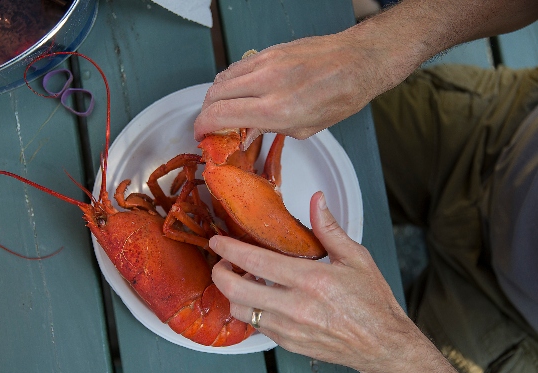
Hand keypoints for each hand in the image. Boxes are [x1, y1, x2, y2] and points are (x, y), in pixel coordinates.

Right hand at [194, 28, 399, 146]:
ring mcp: (266, 63)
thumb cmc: (339, 98)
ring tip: (223, 108)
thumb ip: (268, 129)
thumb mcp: (304, 129)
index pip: (220, 115)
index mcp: (276, 110)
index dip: (202, 126)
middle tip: (210, 124)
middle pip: (214, 95)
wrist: (357, 62)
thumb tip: (245, 132)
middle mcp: (266, 83)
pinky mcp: (269, 51)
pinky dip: (230, 81)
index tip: (201, 134)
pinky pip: (238, 66)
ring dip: (215, 96)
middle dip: (205, 112)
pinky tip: (237, 90)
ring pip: (222, 78)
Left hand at [210, 191, 506, 372]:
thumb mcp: (355, 257)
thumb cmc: (372, 301)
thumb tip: (316, 200)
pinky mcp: (287, 343)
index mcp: (311, 280)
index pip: (256, 262)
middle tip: (221, 261)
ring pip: (240, 311)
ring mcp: (289, 329)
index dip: (230, 249)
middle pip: (236, 291)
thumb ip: (329, 228)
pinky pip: (255, 325)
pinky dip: (250, 309)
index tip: (218, 241)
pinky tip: (259, 297)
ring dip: (232, 293)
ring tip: (240, 278)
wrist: (382, 344)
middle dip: (219, 273)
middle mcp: (295, 307)